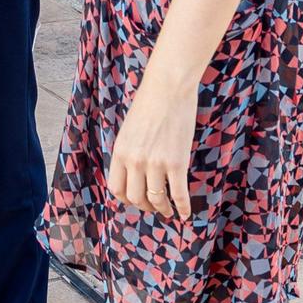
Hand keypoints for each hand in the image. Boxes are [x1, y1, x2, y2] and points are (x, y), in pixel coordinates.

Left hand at [106, 77, 196, 219]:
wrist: (168, 89)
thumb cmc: (149, 105)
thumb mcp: (129, 131)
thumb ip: (129, 152)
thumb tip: (134, 173)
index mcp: (120, 152)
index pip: (117, 189)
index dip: (126, 199)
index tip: (135, 200)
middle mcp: (134, 161)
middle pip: (135, 197)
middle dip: (145, 206)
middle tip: (154, 206)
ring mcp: (156, 164)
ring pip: (157, 199)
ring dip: (163, 209)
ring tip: (168, 211)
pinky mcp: (177, 163)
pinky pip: (179, 194)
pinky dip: (183, 207)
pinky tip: (186, 213)